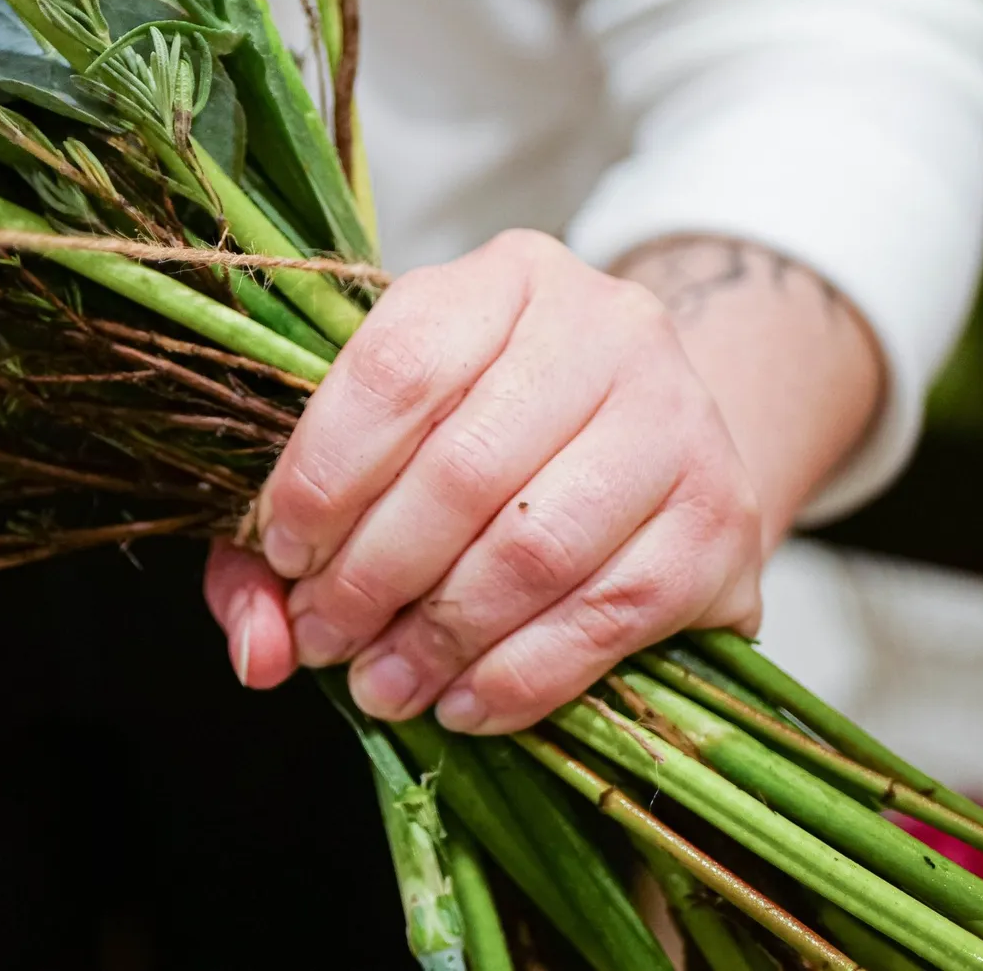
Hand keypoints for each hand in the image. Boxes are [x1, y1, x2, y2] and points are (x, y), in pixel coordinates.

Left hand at [207, 229, 879, 732]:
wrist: (651, 440)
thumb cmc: (487, 434)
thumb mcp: (379, 441)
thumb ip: (284, 542)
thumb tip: (258, 649)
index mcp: (502, 280)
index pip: (395, 370)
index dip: (323, 477)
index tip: (281, 553)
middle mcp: (603, 327)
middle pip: (463, 471)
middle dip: (371, 578)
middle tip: (324, 639)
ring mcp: (678, 419)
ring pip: (535, 550)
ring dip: (441, 639)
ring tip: (383, 685)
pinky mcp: (723, 518)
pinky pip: (608, 615)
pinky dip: (521, 677)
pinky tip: (463, 703)